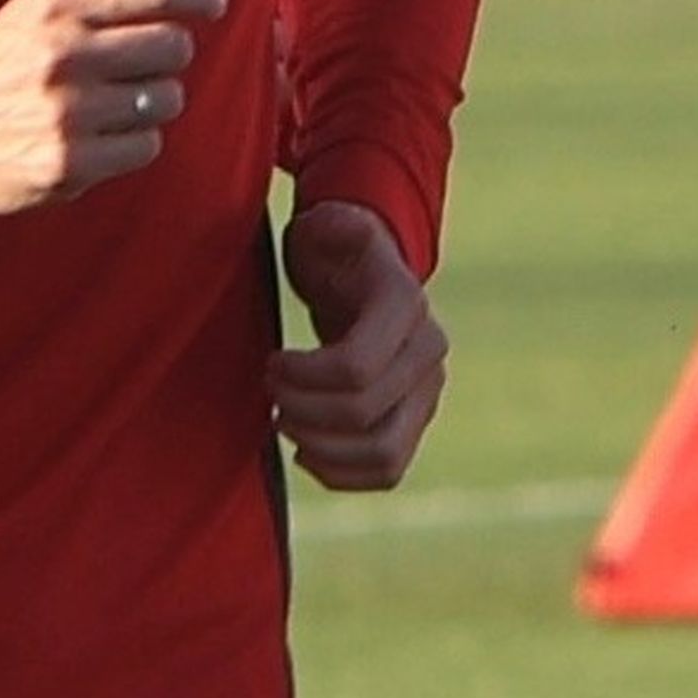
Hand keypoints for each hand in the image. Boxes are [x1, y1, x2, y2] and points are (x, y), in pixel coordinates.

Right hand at [0, 0, 226, 216]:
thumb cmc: (4, 56)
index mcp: (55, 2)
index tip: (215, 4)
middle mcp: (60, 52)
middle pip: (174, 45)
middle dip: (166, 55)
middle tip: (135, 63)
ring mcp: (64, 110)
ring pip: (166, 99)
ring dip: (151, 102)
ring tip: (112, 101)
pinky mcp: (68, 163)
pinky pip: (146, 146)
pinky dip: (133, 142)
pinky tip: (100, 135)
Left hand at [270, 200, 446, 490]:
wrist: (365, 278)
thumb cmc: (335, 251)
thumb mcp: (330, 224)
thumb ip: (336, 222)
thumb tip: (345, 226)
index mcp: (405, 305)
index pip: (355, 368)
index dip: (302, 377)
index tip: (272, 362)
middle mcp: (428, 353)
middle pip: (363, 413)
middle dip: (302, 408)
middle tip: (269, 390)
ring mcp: (427, 392)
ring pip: (382, 454)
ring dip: (322, 449)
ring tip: (283, 423)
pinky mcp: (415, 422)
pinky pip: (387, 472)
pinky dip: (342, 475)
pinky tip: (304, 450)